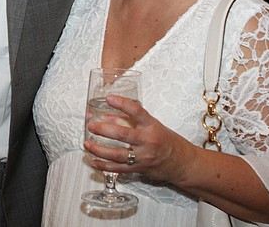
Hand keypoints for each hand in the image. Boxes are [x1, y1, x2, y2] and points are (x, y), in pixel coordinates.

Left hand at [83, 94, 197, 184]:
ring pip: (118, 154)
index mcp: (151, 126)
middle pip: (123, 135)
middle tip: (91, 124)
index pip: (136, 111)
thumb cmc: (165, 140)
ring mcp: (143, 157)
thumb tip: (106, 116)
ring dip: (99, 150)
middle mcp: (148, 141)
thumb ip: (128, 120)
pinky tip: (94, 161)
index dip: (122, 103)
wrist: (181, 162)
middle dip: (104, 129)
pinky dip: (104, 166)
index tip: (109, 98)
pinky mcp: (139, 169)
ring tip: (87, 144)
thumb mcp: (150, 125)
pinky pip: (119, 169)